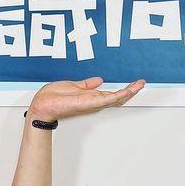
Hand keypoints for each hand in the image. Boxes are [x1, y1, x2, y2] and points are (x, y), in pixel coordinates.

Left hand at [27, 77, 145, 121]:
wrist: (42, 105)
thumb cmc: (52, 98)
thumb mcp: (72, 85)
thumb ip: (86, 84)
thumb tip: (99, 80)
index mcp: (90, 97)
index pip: (111, 94)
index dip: (123, 89)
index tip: (133, 83)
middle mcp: (93, 101)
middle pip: (117, 98)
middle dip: (130, 91)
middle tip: (142, 83)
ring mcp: (92, 103)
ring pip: (116, 98)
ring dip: (129, 92)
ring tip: (139, 84)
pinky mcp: (89, 103)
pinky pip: (107, 99)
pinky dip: (118, 95)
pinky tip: (127, 91)